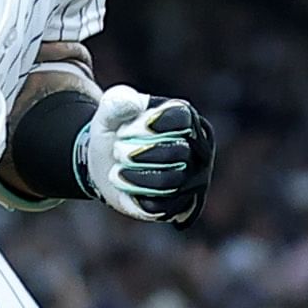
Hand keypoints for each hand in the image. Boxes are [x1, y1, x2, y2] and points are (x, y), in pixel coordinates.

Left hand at [74, 84, 216, 225]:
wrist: (108, 161)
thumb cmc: (116, 129)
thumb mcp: (109, 110)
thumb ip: (118, 101)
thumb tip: (135, 103)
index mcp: (187, 116)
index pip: (182, 119)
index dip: (149, 126)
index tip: (123, 129)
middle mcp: (199, 148)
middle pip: (178, 153)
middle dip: (137, 153)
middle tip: (116, 150)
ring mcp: (194, 178)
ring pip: (171, 182)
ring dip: (135, 176)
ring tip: (117, 169)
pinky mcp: (180, 205)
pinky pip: (162, 206)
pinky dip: (135, 196)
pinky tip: (124, 185)